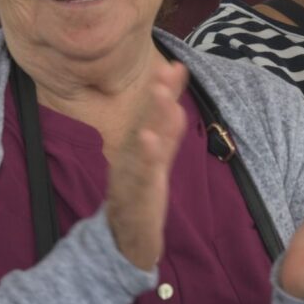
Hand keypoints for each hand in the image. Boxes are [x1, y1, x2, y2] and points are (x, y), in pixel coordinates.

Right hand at [106, 60, 188, 270]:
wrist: (126, 238)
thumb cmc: (140, 192)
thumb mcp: (157, 160)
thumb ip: (167, 133)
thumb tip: (175, 103)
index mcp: (138, 145)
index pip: (152, 113)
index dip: (164, 90)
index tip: (177, 65)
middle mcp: (133, 153)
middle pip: (145, 120)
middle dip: (156, 95)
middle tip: (167, 70)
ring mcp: (133, 171)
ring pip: (143, 140)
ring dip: (152, 116)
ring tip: (161, 93)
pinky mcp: (137, 193)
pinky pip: (142, 172)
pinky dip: (146, 154)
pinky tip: (150, 138)